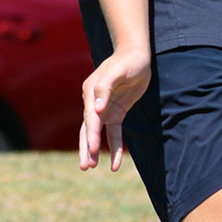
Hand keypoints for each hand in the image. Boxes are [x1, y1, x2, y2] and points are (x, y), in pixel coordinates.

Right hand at [79, 50, 151, 171]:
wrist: (136, 54)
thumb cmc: (127, 61)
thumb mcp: (117, 71)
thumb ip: (105, 89)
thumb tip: (97, 109)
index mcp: (91, 92)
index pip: (90, 117)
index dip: (91, 134)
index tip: (91, 149)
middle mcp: (94, 102)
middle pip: (87, 129)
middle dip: (86, 148)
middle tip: (85, 167)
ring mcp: (105, 108)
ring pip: (96, 133)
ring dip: (94, 150)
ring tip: (92, 167)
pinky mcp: (116, 112)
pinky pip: (114, 133)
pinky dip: (114, 147)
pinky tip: (115, 163)